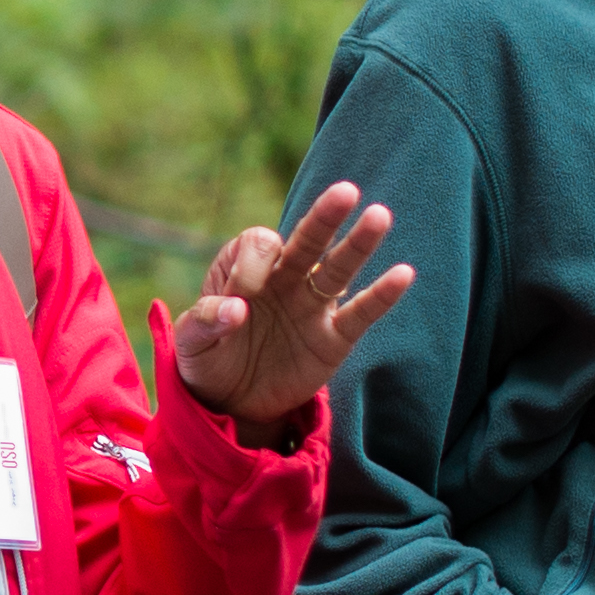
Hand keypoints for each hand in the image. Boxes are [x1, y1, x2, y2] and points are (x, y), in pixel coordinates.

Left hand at [170, 183, 410, 435]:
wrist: (231, 402)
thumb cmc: (207, 360)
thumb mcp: (190, 343)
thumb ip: (205, 321)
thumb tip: (236, 310)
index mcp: (245, 268)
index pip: (259, 245)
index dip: (252, 264)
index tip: (242, 297)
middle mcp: (284, 277)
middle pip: (307, 240)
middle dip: (323, 217)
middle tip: (344, 192)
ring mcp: (311, 306)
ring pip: (338, 268)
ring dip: (358, 243)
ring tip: (379, 216)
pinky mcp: (333, 338)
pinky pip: (361, 313)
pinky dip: (382, 295)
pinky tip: (403, 273)